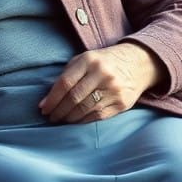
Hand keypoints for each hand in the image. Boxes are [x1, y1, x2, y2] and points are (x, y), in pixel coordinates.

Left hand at [39, 42, 163, 123]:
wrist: (137, 63)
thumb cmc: (102, 62)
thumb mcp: (84, 59)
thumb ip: (67, 74)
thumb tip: (48, 99)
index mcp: (88, 60)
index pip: (65, 82)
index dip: (52, 98)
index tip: (43, 108)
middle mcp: (102, 74)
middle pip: (74, 97)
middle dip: (59, 110)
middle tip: (50, 117)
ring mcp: (113, 90)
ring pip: (86, 109)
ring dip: (70, 117)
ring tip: (61, 120)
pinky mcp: (122, 103)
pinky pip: (99, 115)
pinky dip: (84, 120)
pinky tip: (76, 121)